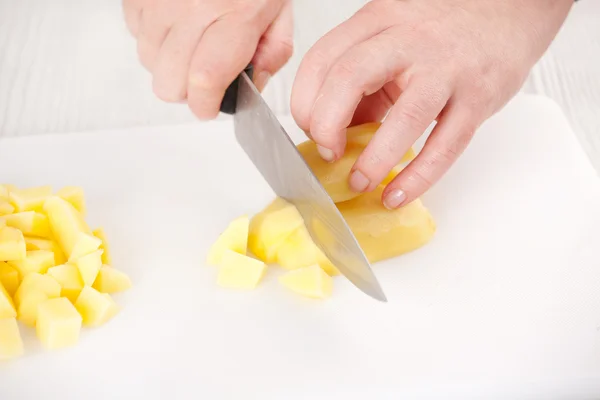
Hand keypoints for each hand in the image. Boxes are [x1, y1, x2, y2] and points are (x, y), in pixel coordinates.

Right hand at [123, 0, 292, 118]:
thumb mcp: (280, 9)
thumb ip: (272, 53)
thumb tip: (252, 87)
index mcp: (236, 15)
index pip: (206, 80)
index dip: (205, 106)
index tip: (210, 107)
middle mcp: (193, 7)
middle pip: (169, 83)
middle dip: (187, 92)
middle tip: (203, 79)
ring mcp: (161, 0)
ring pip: (148, 63)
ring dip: (169, 65)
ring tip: (192, 44)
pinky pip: (134, 34)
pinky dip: (154, 38)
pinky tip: (176, 24)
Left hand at [291, 0, 572, 208]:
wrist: (508, 8)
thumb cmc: (440, 28)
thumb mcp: (390, 37)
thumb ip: (361, 80)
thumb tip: (334, 134)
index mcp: (376, 21)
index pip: (321, 60)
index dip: (305, 102)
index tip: (309, 131)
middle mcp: (408, 40)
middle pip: (349, 78)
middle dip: (326, 126)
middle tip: (328, 154)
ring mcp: (446, 70)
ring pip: (403, 118)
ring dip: (373, 160)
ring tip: (360, 184)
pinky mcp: (478, 98)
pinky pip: (445, 146)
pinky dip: (417, 178)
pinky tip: (397, 195)